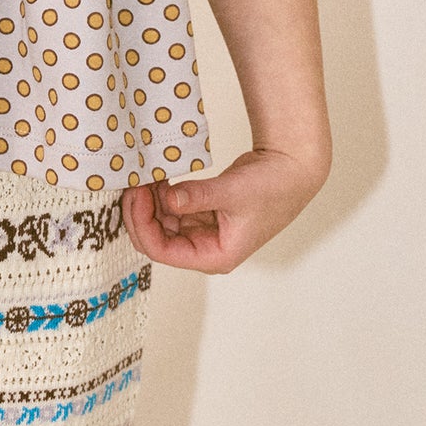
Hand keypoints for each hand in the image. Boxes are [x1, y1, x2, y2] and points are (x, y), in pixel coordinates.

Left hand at [123, 143, 327, 274]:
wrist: (292, 169)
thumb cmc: (274, 188)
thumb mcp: (233, 192)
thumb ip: (198, 196)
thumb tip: (168, 198)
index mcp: (215, 256)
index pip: (163, 251)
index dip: (143, 225)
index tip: (137, 196)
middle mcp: (206, 249)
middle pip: (157, 239)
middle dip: (141, 214)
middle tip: (133, 185)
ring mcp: (203, 232)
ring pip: (162, 224)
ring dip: (149, 203)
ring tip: (144, 177)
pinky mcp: (203, 215)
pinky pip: (172, 210)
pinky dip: (161, 196)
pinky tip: (157, 179)